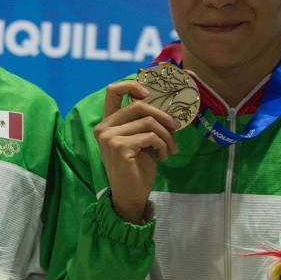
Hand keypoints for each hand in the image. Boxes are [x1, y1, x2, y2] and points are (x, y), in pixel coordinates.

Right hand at [94, 79, 179, 223]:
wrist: (130, 194)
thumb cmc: (136, 167)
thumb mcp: (139, 140)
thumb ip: (143, 122)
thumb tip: (165, 106)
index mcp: (107, 122)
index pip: (113, 91)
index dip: (132, 85)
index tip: (149, 93)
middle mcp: (104, 127)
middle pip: (139, 106)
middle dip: (163, 116)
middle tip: (176, 128)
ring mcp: (110, 137)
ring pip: (149, 122)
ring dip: (167, 136)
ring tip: (170, 149)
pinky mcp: (120, 147)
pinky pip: (151, 136)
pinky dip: (163, 145)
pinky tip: (163, 156)